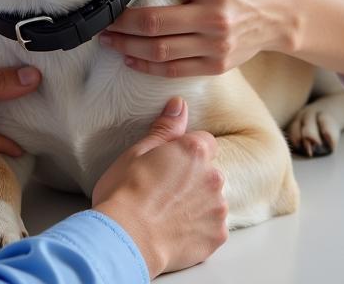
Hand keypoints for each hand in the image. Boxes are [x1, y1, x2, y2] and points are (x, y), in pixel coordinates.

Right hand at [93, 97, 227, 275]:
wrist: (126, 239)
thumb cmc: (126, 192)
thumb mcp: (138, 151)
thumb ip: (165, 128)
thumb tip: (179, 105)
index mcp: (194, 152)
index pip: (205, 141)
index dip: (187, 151)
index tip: (170, 162)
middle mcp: (213, 177)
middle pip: (209, 171)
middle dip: (193, 178)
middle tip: (164, 189)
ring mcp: (217, 209)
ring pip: (212, 199)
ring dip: (197, 203)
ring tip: (168, 212)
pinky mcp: (217, 236)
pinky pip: (212, 226)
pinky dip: (199, 228)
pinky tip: (176, 230)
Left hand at [99, 0, 290, 76]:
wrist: (281, 14)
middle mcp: (213, 15)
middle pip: (153, 22)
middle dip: (120, 22)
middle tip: (101, 19)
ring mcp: (215, 43)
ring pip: (160, 50)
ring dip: (127, 46)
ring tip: (108, 39)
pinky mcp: (217, 64)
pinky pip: (174, 69)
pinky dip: (147, 66)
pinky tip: (130, 58)